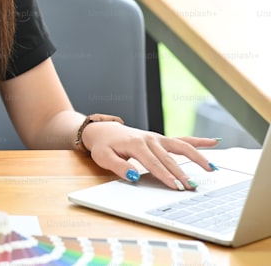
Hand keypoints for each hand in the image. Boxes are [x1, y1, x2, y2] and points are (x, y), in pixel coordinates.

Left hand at [82, 121, 219, 189]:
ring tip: (212, 168)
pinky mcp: (162, 139)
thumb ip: (118, 167)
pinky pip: (182, 139)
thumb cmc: (104, 146)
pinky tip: (215, 142)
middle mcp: (150, 139)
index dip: (165, 176)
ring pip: (181, 146)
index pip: (154, 164)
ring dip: (197, 157)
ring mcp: (158, 138)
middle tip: (193, 187)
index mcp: (136, 144)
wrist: (103, 131)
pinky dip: (199, 141)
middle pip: (169, 159)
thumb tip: (133, 176)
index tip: (176, 187)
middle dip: (182, 174)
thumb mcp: (104, 157)